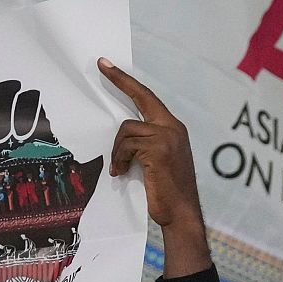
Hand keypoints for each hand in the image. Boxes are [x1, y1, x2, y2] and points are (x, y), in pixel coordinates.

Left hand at [99, 58, 209, 275]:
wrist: (181, 213)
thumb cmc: (168, 191)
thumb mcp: (160, 159)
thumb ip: (149, 142)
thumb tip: (125, 135)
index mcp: (174, 128)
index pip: (149, 98)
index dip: (128, 81)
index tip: (109, 66)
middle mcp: (173, 128)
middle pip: (140, 100)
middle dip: (120, 81)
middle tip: (101, 65)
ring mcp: (167, 137)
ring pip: (127, 130)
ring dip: (118, 150)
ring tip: (120, 168)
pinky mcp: (158, 150)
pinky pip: (127, 146)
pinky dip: (120, 160)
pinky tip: (122, 173)